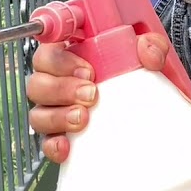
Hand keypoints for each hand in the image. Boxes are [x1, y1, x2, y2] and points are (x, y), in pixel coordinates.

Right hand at [26, 32, 170, 162]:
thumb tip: (147, 51)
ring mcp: (56, 108)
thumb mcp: (150, 56)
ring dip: (57, 114)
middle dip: (62, 86)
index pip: (50, 43)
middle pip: (38, 77)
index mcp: (74, 52)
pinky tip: (67, 146)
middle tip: (91, 92)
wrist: (153, 114)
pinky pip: (46, 141)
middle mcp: (59, 79)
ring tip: (82, 118)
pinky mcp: (60, 135)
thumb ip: (152, 46)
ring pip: (37, 110)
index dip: (60, 56)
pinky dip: (53, 144)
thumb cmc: (140, 78)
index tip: (87, 68)